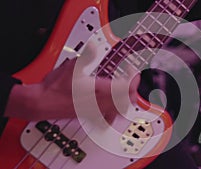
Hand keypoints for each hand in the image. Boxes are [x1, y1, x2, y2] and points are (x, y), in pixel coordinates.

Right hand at [5, 42, 140, 122]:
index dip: (134, 77)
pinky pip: (110, 116)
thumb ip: (86, 56)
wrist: (44, 102)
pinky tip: (114, 106)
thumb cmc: (56, 87)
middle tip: (131, 78)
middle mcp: (102, 102)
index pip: (128, 87)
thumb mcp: (72, 66)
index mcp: (101, 90)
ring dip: (128, 100)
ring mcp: (98, 110)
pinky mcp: (92, 115)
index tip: (131, 69)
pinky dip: (116, 111)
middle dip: (134, 88)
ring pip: (122, 109)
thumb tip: (93, 46)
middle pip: (129, 100)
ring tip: (126, 90)